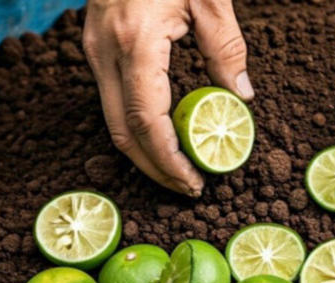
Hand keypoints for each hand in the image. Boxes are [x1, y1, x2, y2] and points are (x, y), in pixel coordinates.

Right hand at [83, 0, 252, 196]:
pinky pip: (112, 101)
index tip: (194, 183)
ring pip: (112, 121)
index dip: (168, 160)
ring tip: (179, 171)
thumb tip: (241, 98)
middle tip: (188, 189)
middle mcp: (105, 51)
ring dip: (144, 153)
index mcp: (135, 41)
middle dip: (154, 169)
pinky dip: (136, 128)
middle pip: (121, 133)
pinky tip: (164, 137)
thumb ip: (226, 49)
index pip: (147, 121)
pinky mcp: (94, 48)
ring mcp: (93, 50)